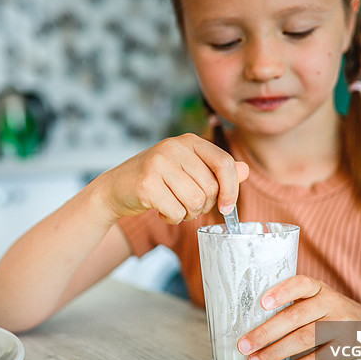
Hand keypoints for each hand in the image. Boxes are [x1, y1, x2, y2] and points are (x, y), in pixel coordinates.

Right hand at [95, 133, 249, 224]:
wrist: (115, 188)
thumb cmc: (156, 180)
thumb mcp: (187, 170)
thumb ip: (216, 170)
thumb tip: (245, 170)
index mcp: (188, 141)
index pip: (224, 163)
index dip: (231, 189)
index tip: (227, 207)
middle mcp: (173, 147)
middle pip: (210, 187)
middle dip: (204, 205)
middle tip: (188, 205)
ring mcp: (158, 164)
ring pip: (195, 201)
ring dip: (188, 213)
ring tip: (175, 207)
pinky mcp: (146, 184)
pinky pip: (176, 211)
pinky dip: (173, 218)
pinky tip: (161, 211)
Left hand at [236, 275, 360, 359]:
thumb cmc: (335, 316)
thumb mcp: (322, 300)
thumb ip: (296, 304)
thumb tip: (251, 320)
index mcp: (321, 290)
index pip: (301, 284)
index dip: (282, 292)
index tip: (262, 303)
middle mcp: (331, 305)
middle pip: (296, 317)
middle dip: (266, 332)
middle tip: (243, 344)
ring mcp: (340, 327)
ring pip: (303, 339)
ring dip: (275, 352)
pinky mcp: (344, 350)